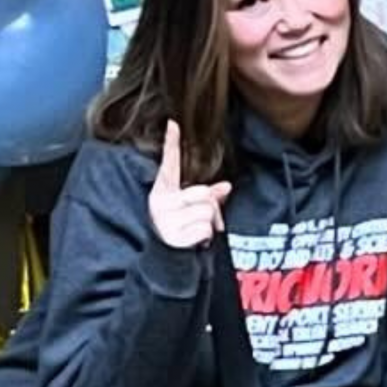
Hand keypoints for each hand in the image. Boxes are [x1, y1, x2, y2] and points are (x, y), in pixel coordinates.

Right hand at [147, 119, 232, 249]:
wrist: (166, 264)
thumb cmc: (180, 231)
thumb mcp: (188, 211)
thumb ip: (206, 195)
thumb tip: (225, 186)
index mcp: (161, 193)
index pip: (168, 165)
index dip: (171, 144)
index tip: (173, 122)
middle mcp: (160, 204)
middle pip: (203, 193)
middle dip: (210, 207)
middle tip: (198, 222)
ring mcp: (167, 221)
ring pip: (208, 211)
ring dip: (210, 224)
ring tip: (195, 233)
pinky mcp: (176, 236)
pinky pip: (207, 229)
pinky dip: (207, 237)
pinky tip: (195, 243)